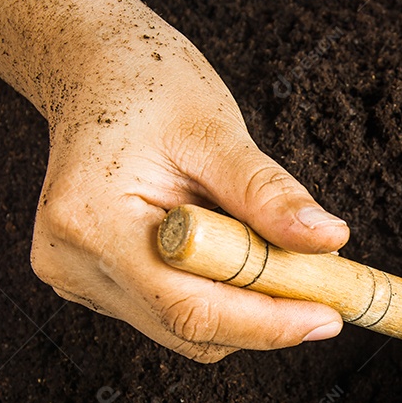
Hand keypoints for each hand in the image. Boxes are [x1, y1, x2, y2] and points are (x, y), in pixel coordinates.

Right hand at [30, 36, 348, 361]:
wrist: (94, 74)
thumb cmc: (146, 88)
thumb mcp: (217, 131)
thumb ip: (270, 193)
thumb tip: (327, 240)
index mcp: (91, 221)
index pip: (189, 308)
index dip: (266, 322)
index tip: (328, 315)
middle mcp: (73, 263)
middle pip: (188, 328)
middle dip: (265, 315)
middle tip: (327, 286)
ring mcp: (80, 279)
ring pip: (184, 328)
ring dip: (245, 304)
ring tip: (273, 249)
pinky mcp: (95, 283)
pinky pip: (172, 312)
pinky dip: (219, 293)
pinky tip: (233, 250)